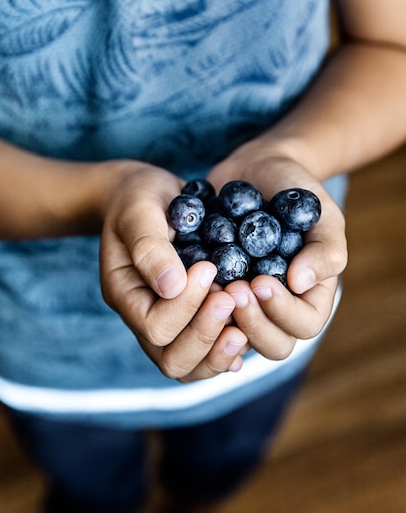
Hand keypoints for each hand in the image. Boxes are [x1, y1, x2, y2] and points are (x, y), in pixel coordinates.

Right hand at [99, 162, 247, 381]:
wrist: (146, 196)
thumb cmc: (138, 199)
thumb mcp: (138, 211)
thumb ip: (150, 246)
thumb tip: (172, 286)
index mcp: (125, 294)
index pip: (155, 326)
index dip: (186, 305)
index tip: (209, 267)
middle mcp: (143, 317)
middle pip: (171, 360)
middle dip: (206, 334)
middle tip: (232, 297)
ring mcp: (167, 323)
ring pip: (190, 367)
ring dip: (219, 351)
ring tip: (244, 326)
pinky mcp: (188, 319)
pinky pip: (205, 355)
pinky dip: (226, 351)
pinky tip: (245, 336)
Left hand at [207, 146, 346, 359]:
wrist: (257, 169)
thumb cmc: (297, 191)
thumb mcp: (323, 214)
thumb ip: (325, 250)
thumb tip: (301, 283)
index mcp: (311, 297)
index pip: (303, 325)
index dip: (282, 311)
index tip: (260, 281)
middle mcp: (278, 309)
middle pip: (272, 343)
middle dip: (252, 322)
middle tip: (233, 289)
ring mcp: (245, 303)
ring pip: (236, 337)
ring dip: (223, 319)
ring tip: (211, 286)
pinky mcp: (216, 291)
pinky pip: (205, 313)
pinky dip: (197, 304)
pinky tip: (187, 281)